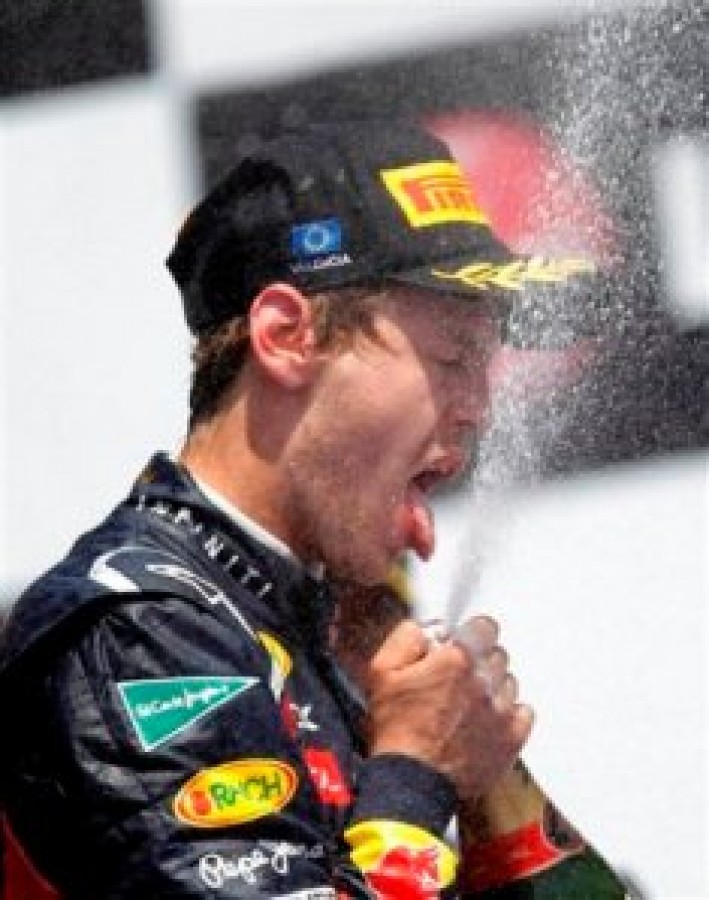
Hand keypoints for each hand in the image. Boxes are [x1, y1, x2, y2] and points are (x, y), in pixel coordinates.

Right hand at [363, 617, 532, 801]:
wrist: (411, 781)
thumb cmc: (395, 729)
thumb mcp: (382, 671)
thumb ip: (406, 637)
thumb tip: (426, 629)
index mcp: (457, 660)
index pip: (485, 627)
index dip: (473, 633)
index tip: (463, 643)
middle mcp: (485, 682)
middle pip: (498, 655)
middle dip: (480, 660)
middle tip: (458, 677)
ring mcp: (501, 712)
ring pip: (510, 683)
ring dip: (493, 687)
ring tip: (469, 703)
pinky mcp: (510, 739)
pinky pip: (523, 713)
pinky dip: (509, 714)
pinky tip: (487, 720)